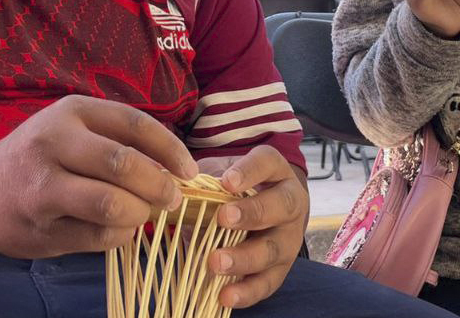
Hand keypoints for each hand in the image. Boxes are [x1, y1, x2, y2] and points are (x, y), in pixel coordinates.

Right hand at [0, 95, 198, 258]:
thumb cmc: (40, 157)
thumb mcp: (73, 130)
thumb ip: (118, 140)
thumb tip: (174, 166)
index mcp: (70, 113)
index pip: (134, 124)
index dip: (170, 148)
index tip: (188, 169)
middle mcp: (53, 144)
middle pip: (124, 164)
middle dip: (158, 185)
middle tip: (172, 198)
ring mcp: (43, 189)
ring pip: (111, 204)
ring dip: (140, 213)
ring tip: (144, 213)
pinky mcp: (40, 229)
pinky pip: (98, 237)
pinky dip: (120, 235)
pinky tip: (119, 229)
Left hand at [198, 146, 307, 308]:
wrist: (263, 209)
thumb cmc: (236, 188)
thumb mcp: (223, 173)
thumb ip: (203, 177)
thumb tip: (169, 182)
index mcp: (276, 171)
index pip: (268, 164)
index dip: (249, 172)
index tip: (227, 182)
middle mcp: (290, 203)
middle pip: (280, 206)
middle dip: (252, 213)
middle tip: (224, 218)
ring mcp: (289, 238)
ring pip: (273, 249)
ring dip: (244, 257)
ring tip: (216, 262)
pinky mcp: (281, 269)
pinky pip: (268, 283)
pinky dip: (247, 291)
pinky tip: (225, 295)